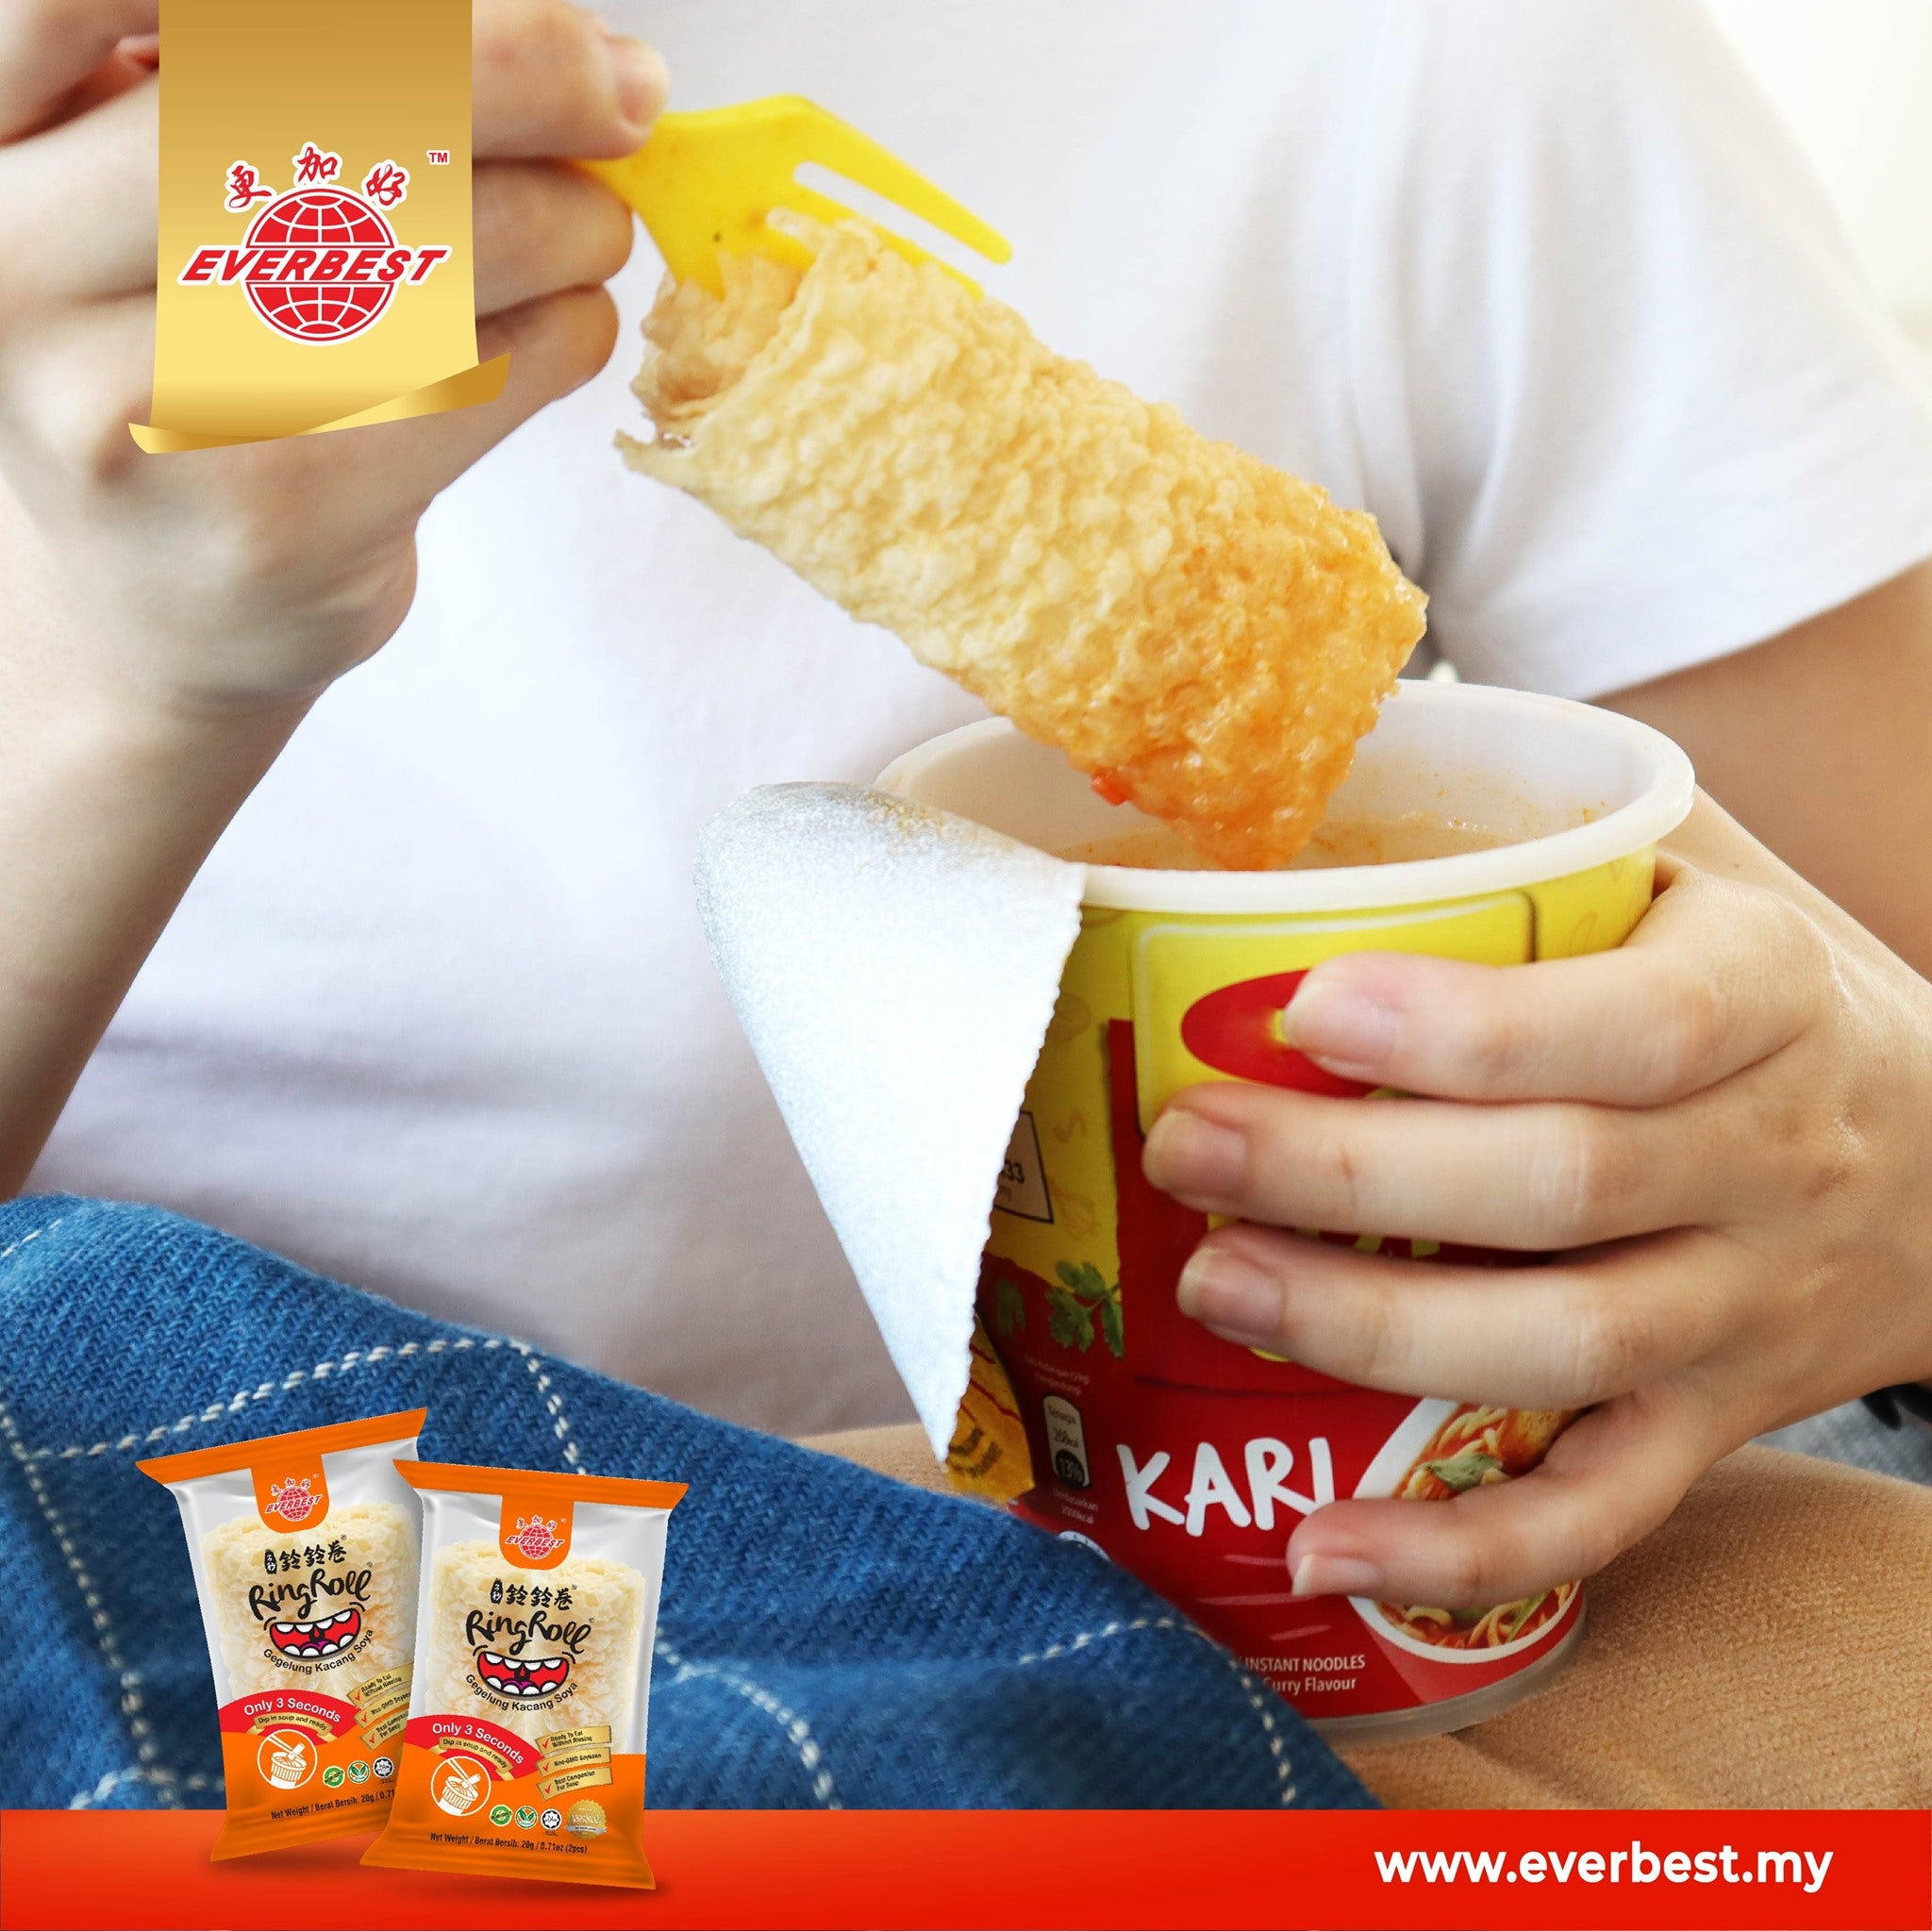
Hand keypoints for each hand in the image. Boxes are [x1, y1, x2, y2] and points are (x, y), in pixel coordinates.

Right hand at [0, 0, 663, 719]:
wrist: (166, 601)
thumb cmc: (196, 355)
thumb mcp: (172, 188)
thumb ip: (288, 83)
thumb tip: (560, 38)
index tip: (487, 6)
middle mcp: (26, 260)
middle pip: (314, 100)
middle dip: (525, 77)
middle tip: (624, 92)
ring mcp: (145, 406)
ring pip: (434, 250)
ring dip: (571, 221)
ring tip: (591, 227)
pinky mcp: (274, 518)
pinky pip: (487, 379)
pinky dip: (569, 331)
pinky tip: (563, 325)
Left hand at [1141, 796, 1931, 1608]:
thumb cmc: (1748, 1004)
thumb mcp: (1690, 886)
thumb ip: (1539, 843)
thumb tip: (1301, 773)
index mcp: (1766, 1001)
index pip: (1633, 1025)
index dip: (1466, 1027)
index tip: (1304, 1005)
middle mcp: (1768, 1163)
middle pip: (1563, 1188)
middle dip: (1352, 1172)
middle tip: (1185, 1144)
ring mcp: (1745, 1314)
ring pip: (1565, 1349)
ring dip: (1372, 1332)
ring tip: (1213, 1285)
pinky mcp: (1712, 1425)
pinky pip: (1600, 1513)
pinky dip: (1459, 1552)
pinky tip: (1319, 1547)